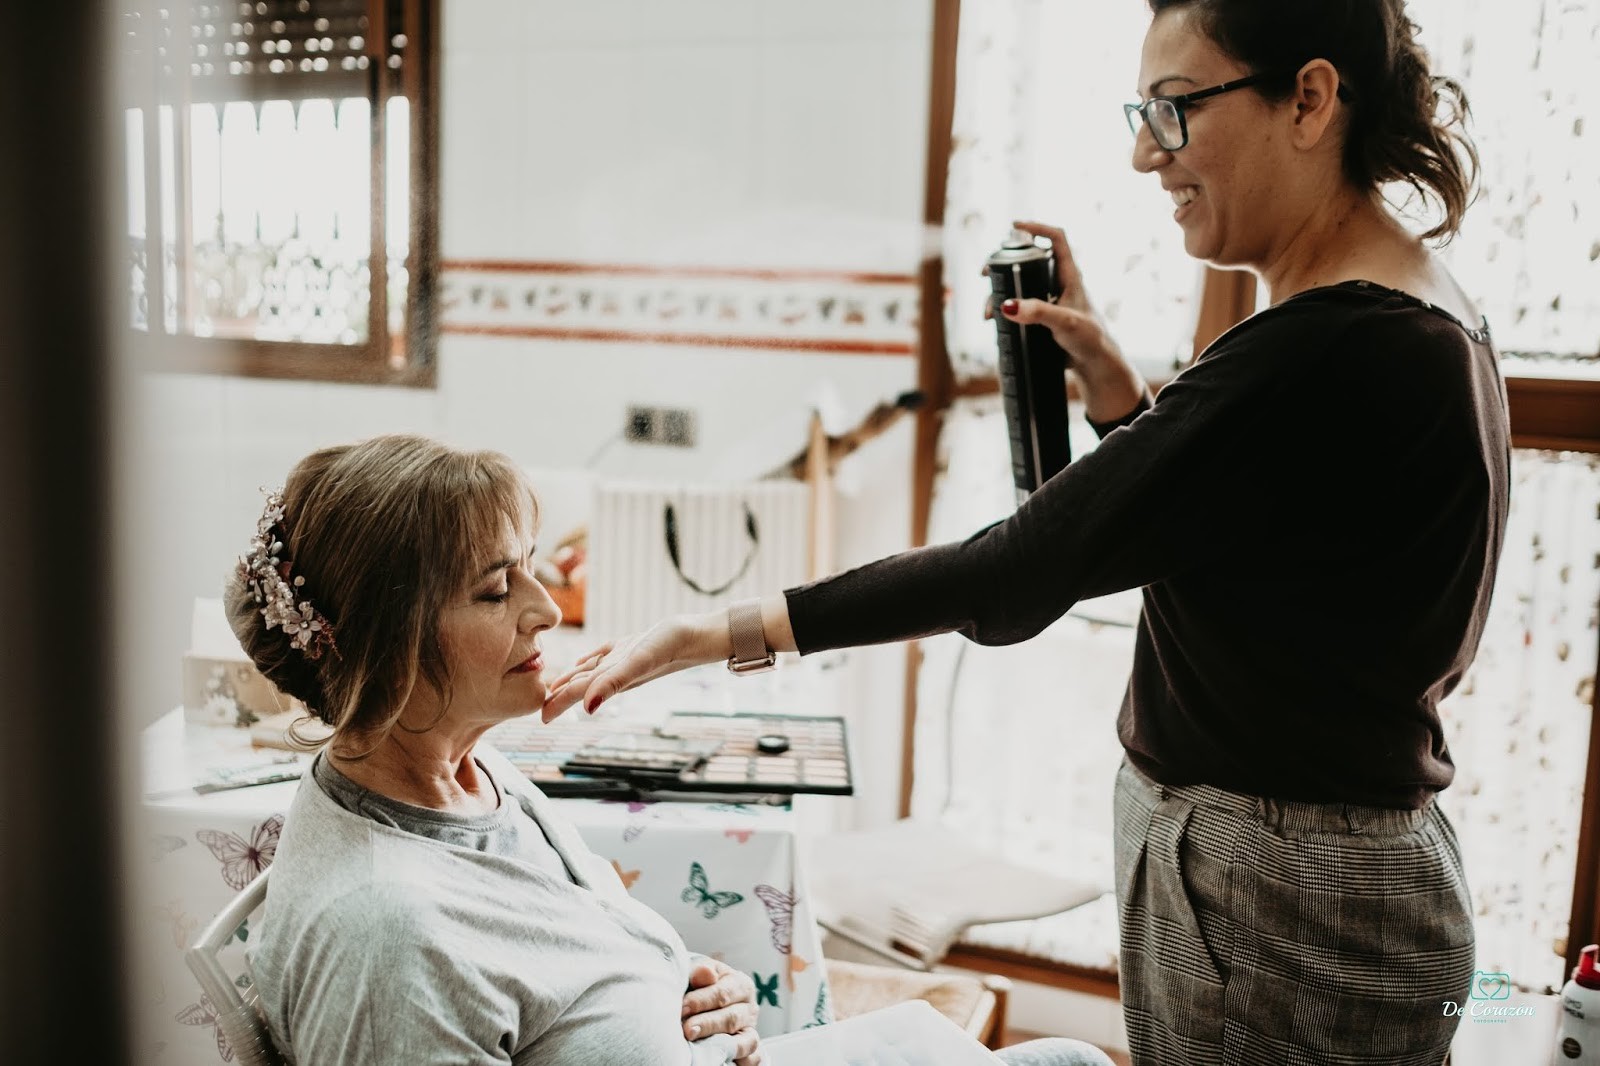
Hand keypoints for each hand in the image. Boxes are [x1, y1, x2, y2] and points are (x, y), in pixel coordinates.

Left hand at [541, 613, 721, 722]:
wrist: (700, 634)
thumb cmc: (670, 647)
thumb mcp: (638, 662)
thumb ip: (612, 683)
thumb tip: (587, 708)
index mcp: (612, 678)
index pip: (577, 693)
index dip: (558, 704)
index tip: (541, 718)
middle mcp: (616, 672)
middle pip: (581, 685)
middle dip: (561, 696)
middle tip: (542, 706)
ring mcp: (625, 660)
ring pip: (592, 672)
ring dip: (574, 680)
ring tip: (558, 686)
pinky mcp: (634, 646)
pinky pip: (606, 655)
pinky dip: (591, 659)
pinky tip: (587, 661)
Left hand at [682, 959, 763, 1064]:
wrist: (705, 1006)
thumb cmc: (699, 987)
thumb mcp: (698, 974)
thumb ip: (699, 971)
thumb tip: (706, 973)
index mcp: (740, 984)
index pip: (723, 993)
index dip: (701, 1001)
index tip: (682, 1008)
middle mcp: (749, 1008)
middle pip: (732, 1018)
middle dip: (707, 1024)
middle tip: (686, 1029)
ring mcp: (751, 1031)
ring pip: (746, 1041)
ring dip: (724, 1045)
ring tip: (701, 1047)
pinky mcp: (751, 1052)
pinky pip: (754, 1059)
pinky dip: (743, 1062)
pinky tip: (722, 1060)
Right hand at [984, 220, 1119, 367]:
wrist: (1094, 363)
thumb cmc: (1090, 338)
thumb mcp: (1063, 323)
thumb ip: (1038, 312)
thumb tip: (1008, 305)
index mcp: (1069, 275)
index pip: (1056, 238)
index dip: (1037, 227)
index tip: (1015, 226)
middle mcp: (1058, 282)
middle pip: (1028, 260)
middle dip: (1004, 263)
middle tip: (985, 272)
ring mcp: (1049, 298)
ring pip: (1019, 284)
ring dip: (1000, 292)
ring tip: (989, 312)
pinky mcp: (1042, 315)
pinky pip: (1019, 305)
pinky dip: (1004, 310)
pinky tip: (995, 321)